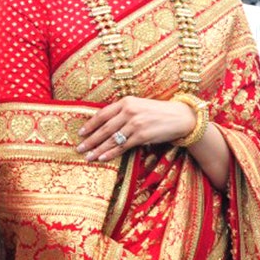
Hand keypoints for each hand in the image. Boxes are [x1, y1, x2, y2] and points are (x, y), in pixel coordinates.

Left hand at [77, 96, 194, 161]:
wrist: (180, 117)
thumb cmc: (157, 112)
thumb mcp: (138, 106)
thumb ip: (122, 112)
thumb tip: (103, 125)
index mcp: (126, 102)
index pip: (102, 114)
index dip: (90, 124)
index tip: (80, 133)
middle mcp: (129, 111)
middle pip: (104, 128)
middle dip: (90, 139)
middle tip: (79, 148)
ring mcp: (135, 123)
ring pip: (111, 138)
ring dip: (98, 148)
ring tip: (88, 156)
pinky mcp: (142, 135)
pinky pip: (123, 146)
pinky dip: (111, 153)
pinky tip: (102, 157)